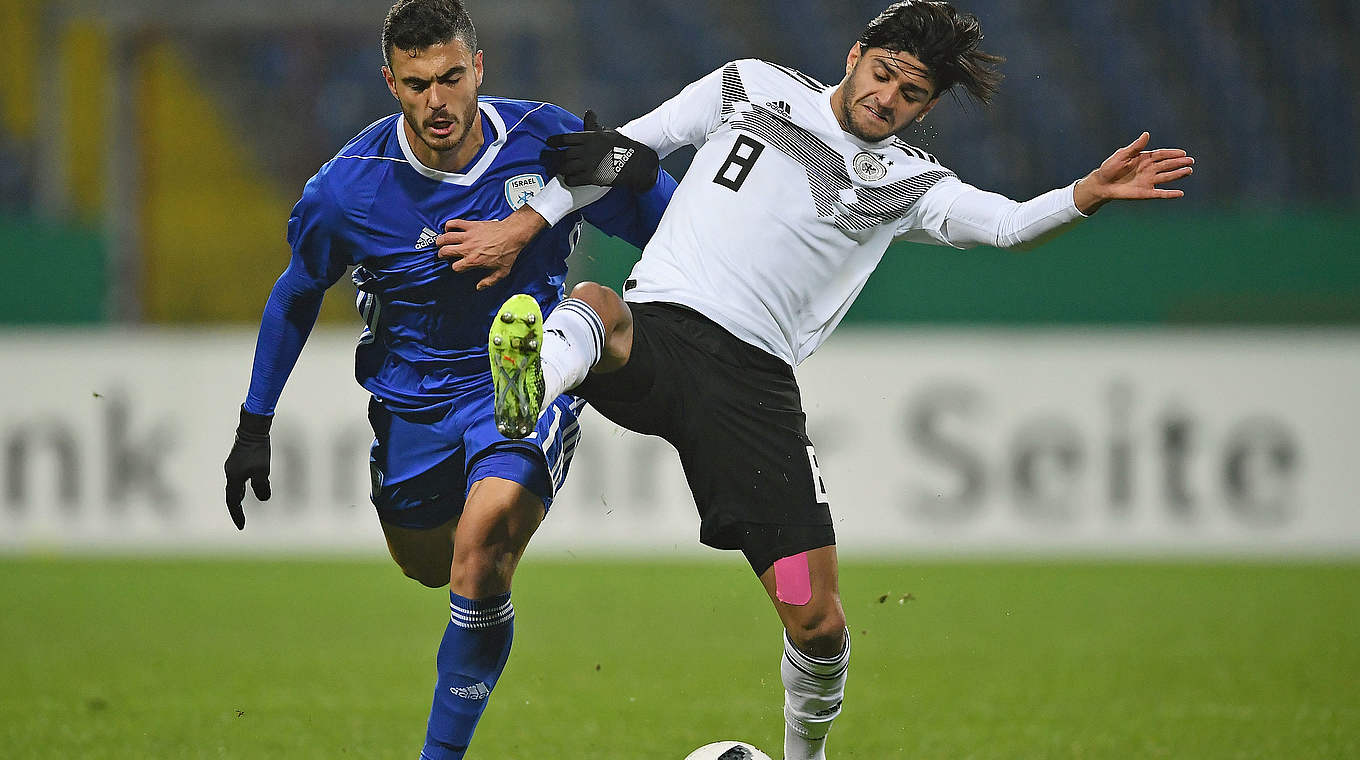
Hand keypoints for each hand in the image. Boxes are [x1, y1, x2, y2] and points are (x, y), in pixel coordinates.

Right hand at [224, 406, 271, 529]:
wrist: (252, 430)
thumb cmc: (258, 450)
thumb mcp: (263, 471)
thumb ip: (262, 486)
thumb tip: (264, 499)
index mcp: (234, 478)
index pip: (233, 502)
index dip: (237, 515)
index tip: (241, 526)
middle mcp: (230, 474)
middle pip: (231, 496)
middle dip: (236, 509)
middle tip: (241, 521)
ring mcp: (232, 467)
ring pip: (233, 487)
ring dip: (237, 499)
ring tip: (241, 508)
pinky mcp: (237, 461)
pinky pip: (237, 480)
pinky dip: (240, 488)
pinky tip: (246, 488)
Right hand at [436, 206, 547, 289]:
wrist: (513, 234)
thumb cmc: (508, 252)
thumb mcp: (502, 272)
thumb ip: (489, 282)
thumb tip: (479, 287)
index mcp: (474, 260)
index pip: (455, 267)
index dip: (455, 268)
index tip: (459, 266)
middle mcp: (468, 248)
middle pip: (445, 251)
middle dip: (441, 254)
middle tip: (443, 254)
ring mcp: (468, 236)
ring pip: (446, 237)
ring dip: (440, 241)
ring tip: (440, 243)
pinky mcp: (470, 225)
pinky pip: (453, 223)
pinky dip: (448, 225)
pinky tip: (449, 230)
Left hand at [541, 109, 659, 191]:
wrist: (635, 162)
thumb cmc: (622, 146)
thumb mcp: (608, 132)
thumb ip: (594, 125)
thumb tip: (588, 113)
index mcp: (589, 137)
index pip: (564, 138)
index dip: (554, 141)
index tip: (548, 143)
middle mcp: (586, 150)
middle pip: (562, 154)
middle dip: (553, 158)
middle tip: (548, 160)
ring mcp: (588, 164)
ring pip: (565, 167)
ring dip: (560, 169)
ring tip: (558, 170)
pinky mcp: (592, 177)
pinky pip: (573, 179)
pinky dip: (569, 179)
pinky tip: (569, 179)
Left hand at [1074, 132, 1194, 213]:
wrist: (1102, 184)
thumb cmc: (1110, 167)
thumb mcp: (1122, 155)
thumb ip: (1136, 147)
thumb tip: (1146, 134)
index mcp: (1144, 159)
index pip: (1162, 155)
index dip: (1172, 153)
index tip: (1183, 153)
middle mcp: (1149, 169)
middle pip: (1167, 165)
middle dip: (1179, 163)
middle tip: (1191, 161)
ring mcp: (1148, 181)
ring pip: (1167, 177)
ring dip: (1178, 174)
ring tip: (1189, 171)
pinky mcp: (1146, 193)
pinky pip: (1160, 193)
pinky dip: (1170, 194)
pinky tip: (1180, 193)